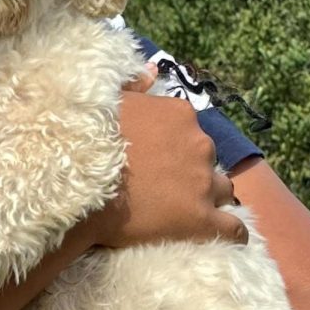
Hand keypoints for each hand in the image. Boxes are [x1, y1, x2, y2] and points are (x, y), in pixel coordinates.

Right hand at [76, 89, 247, 249]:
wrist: (77, 187)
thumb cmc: (88, 142)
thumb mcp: (109, 102)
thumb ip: (135, 85)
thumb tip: (153, 71)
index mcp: (180, 115)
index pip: (191, 131)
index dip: (176, 147)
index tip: (158, 160)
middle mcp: (199, 145)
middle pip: (207, 160)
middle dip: (192, 171)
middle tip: (164, 187)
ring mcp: (203, 183)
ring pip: (221, 191)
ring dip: (207, 198)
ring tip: (185, 211)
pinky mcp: (202, 221)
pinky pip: (233, 229)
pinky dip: (232, 233)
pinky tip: (224, 237)